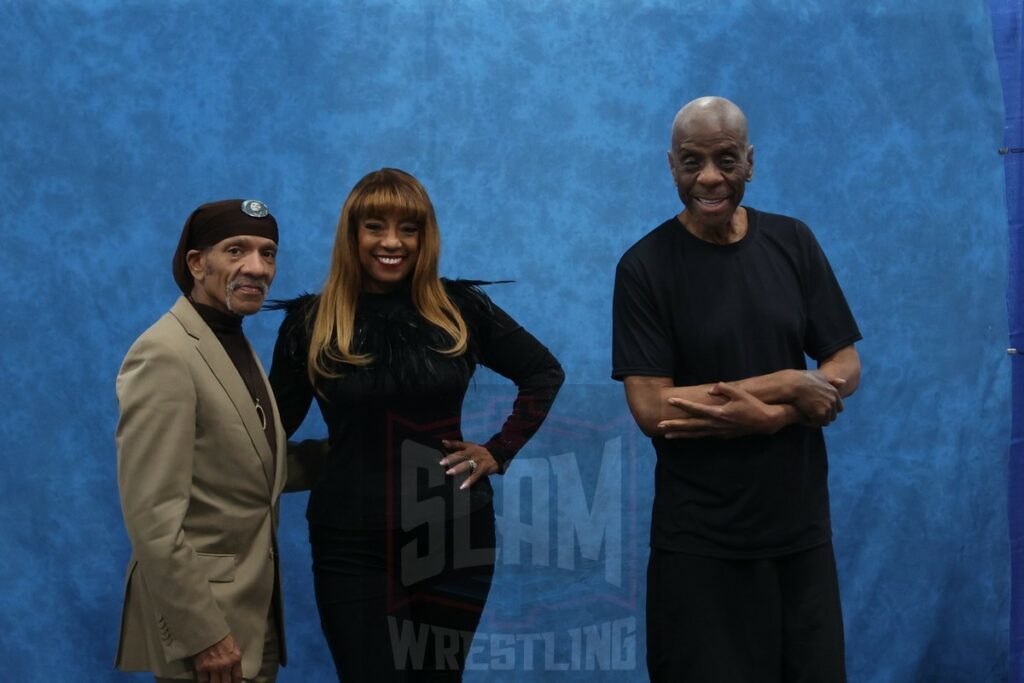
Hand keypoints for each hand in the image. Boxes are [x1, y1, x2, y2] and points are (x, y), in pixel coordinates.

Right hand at [194, 633, 241, 682]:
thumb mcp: (233, 647)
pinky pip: (203, 681)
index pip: (237, 677)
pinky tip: (206, 682)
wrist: (207, 630)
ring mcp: (213, 667)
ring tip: (215, 682)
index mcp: (235, 659)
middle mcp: (225, 665)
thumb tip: (234, 671)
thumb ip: (234, 659)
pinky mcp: (202, 667)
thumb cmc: (220, 636)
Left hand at [440, 440, 499, 488]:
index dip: (451, 443)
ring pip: (467, 464)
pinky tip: (462, 486)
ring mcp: (478, 460)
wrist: (497, 454)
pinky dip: (469, 481)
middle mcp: (472, 452)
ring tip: (449, 473)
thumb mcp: (471, 447)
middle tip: (441, 463)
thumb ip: (458, 446)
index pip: (459, 444)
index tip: (442, 444)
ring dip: (458, 468)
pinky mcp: (483, 468)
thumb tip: (443, 443)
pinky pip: (475, 475)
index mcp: (469, 447)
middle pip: (461, 455)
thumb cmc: (480, 452)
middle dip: (451, 458)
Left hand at [659, 383, 783, 438]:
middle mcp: (716, 425)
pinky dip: (693, 436)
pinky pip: (704, 436)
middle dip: (674, 426)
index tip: (670, 401)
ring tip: (666, 435)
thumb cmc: (753, 405)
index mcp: (718, 414)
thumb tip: (711, 387)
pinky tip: (686, 436)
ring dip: (681, 435)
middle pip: (691, 426)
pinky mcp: (723, 436)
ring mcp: (719, 432)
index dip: (683, 405)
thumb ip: (724, 388)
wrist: (766, 421)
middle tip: (659, 426)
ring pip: (696, 434)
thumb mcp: (739, 392)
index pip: (696, 409)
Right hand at [790, 371, 844, 426]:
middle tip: (811, 415)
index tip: (819, 410)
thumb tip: (844, 382)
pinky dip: (810, 423)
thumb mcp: (819, 376)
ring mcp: (827, 407)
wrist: (793, 384)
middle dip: (824, 417)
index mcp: (834, 392)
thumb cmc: (802, 379)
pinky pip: (817, 423)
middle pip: (833, 416)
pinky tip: (803, 419)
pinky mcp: (820, 413)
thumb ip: (831, 381)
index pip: (839, 408)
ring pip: (825, 422)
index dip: (829, 411)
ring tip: (806, 417)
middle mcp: (833, 400)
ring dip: (817, 421)